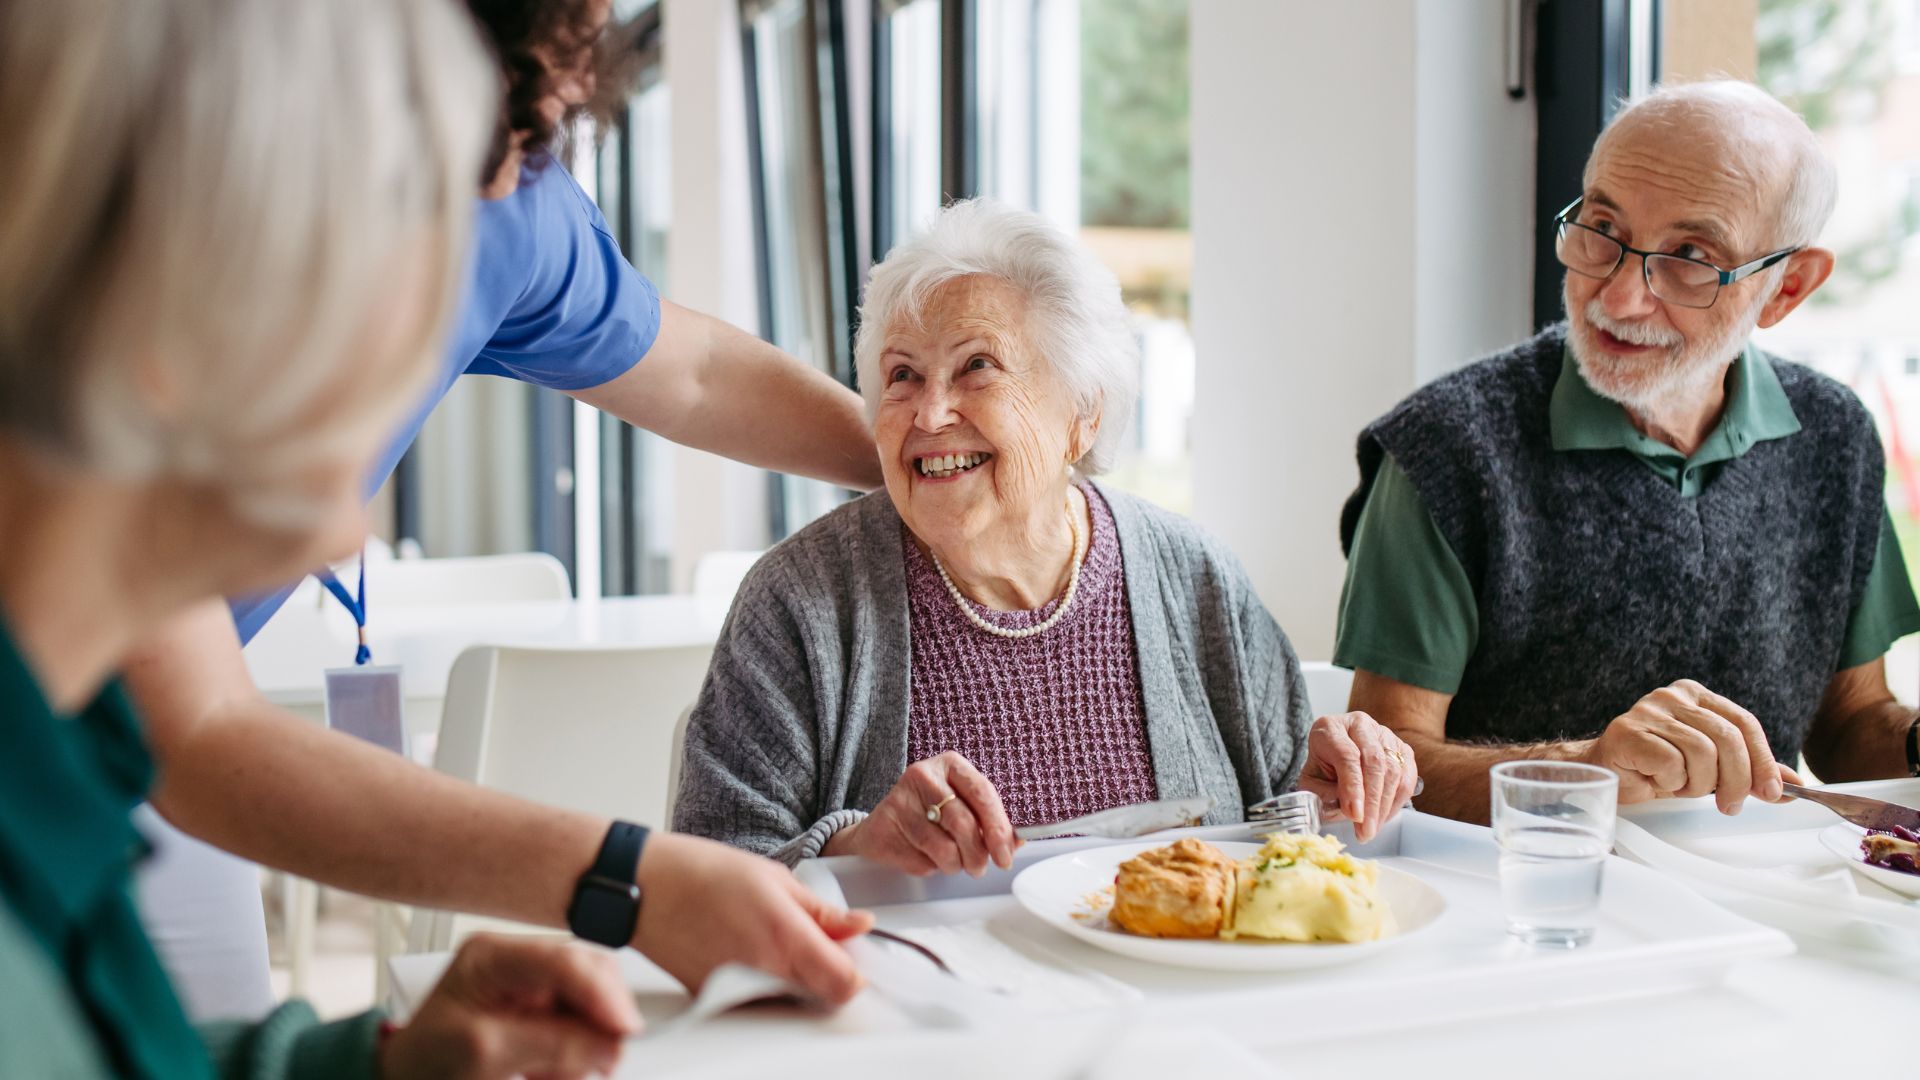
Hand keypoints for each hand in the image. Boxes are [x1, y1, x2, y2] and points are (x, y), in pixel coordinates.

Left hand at [380, 934, 640, 1079]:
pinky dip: (579, 1052)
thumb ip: (548, 1044)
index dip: (601, 993)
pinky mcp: (542, 1010)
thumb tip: (607, 1042)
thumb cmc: (426, 1061)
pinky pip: (582, 1024)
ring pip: (592, 1001)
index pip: (563, 960)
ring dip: (590, 1041)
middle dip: (603, 1017)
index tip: (622, 1028)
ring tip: (562, 1073)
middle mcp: (518, 962)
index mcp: (492, 956)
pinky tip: (554, 1072)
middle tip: (608, 1056)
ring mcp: (532, 985)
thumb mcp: (482, 1053)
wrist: (409, 1079)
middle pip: (588, 974)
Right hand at [631, 832, 873, 1005]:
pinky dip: (764, 983)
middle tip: (813, 942)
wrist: (644, 889)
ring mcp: (738, 993)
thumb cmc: (702, 874)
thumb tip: (860, 925)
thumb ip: (822, 912)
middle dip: (827, 975)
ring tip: (771, 940)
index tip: (850, 957)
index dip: (856, 974)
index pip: (845, 986)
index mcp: (785, 940)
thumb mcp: (775, 878)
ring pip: (790, 1003)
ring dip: (796, 981)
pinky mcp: (717, 1002)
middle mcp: (764, 975)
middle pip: (821, 998)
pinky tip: (747, 950)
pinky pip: (757, 1002)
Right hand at [821, 751, 1018, 876]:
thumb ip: (989, 820)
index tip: (1005, 855)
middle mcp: (923, 775)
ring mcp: (901, 799)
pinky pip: (920, 860)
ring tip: (951, 862)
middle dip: (977, 854)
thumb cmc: (930, 814)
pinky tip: (923, 856)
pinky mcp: (884, 825)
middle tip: (979, 868)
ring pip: (943, 847)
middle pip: (963, 823)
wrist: (884, 824)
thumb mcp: (961, 805)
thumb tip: (1017, 842)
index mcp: (950, 764)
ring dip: (954, 865)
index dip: (998, 828)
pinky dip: (929, 867)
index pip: (983, 793)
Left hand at [1294, 712, 1419, 842]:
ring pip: (1393, 770)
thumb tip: (1350, 811)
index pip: (1347, 755)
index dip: (1352, 787)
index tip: (1354, 815)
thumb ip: (1323, 795)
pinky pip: (1407, 776)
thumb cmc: (1321, 771)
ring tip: (1372, 829)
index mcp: (1331, 728)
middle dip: (1371, 803)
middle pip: (1374, 763)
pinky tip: (1384, 817)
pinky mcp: (1402, 748)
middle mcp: (1359, 725)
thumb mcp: (1310, 783)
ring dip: (1384, 806)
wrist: (1333, 759)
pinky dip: (1397, 801)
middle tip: (1366, 831)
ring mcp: (1384, 734)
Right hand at [1583, 679, 1794, 812]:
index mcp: (1696, 695)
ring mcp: (1647, 711)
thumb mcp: (1710, 768)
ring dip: (1697, 783)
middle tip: (1730, 806)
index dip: (1763, 760)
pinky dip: (1671, 782)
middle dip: (1737, 780)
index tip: (1772, 793)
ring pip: (1701, 753)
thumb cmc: (1657, 769)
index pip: (1744, 722)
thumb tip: (1795, 786)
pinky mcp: (1627, 732)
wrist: (1605, 773)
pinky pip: (1671, 763)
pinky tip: (1657, 782)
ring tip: (1681, 788)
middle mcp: (1673, 696)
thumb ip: (1748, 770)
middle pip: (1727, 737)